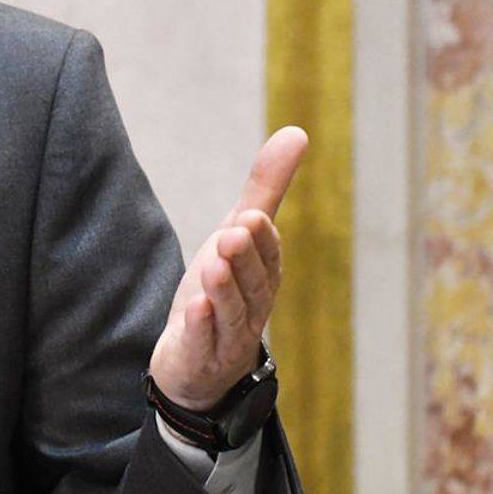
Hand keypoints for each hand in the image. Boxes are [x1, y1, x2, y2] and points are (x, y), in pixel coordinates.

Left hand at [147, 126, 307, 410]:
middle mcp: (252, 309)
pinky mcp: (199, 359)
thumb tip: (298, 132)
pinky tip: (194, 309)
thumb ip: (266, 190)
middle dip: (244, 260)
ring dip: (224, 290)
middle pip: (253, 286)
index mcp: (263, 278)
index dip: (262, 241)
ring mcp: (227, 338)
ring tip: (213, 264)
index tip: (252, 215)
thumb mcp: (238, 235)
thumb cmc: (222, 289)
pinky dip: (201, 327)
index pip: (268, 258)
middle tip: (233, 232)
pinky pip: (203, 344)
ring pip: (231, 315)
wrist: (195, 361)